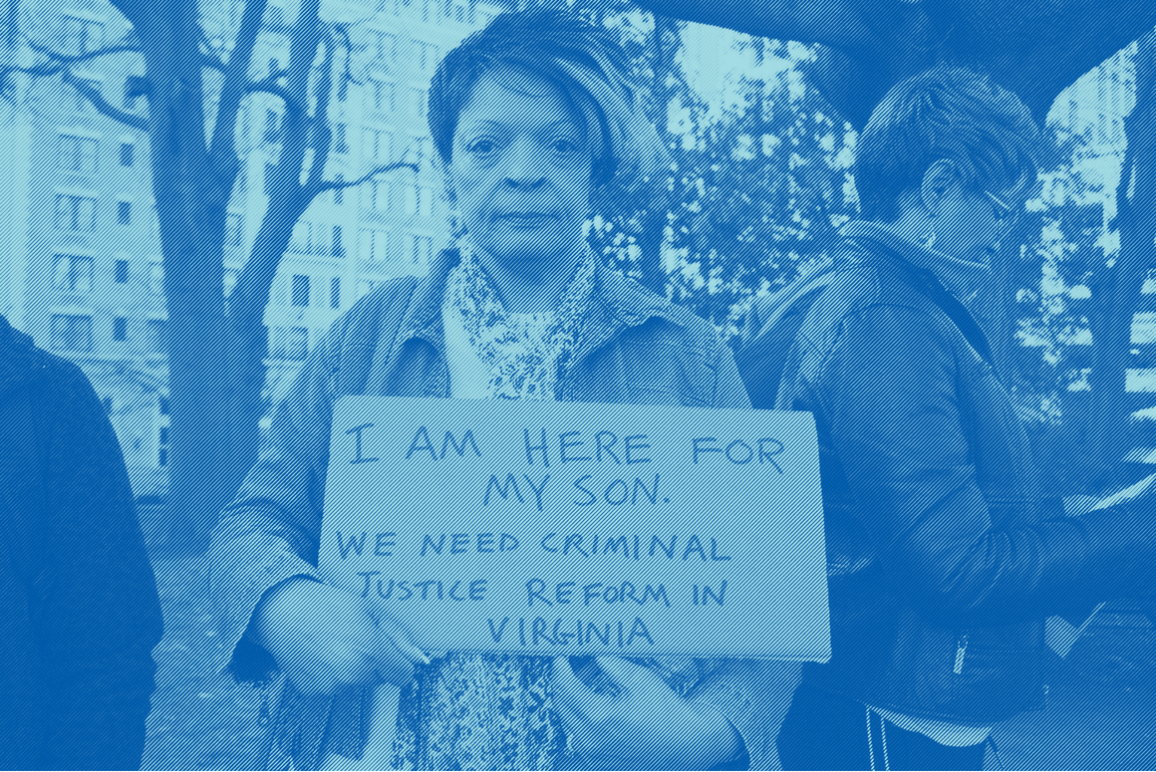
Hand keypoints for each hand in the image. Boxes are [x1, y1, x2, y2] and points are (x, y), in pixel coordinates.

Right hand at [253, 577, 427, 695]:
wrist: (282, 611)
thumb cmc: (327, 604)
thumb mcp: (369, 610)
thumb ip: (398, 636)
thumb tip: (420, 658)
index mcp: (371, 653)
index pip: (404, 675)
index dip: (400, 661)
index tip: (390, 650)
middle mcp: (353, 675)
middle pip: (380, 678)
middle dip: (375, 662)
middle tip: (356, 638)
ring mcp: (332, 687)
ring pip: (356, 683)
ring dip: (353, 669)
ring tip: (335, 643)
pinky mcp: (313, 692)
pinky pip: (334, 687)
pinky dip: (331, 674)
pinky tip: (320, 654)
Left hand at [551, 656, 742, 769]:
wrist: (686, 743)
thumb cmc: (667, 712)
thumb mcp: (640, 679)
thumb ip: (611, 664)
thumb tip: (594, 654)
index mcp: (598, 716)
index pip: (564, 686)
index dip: (559, 667)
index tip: (561, 656)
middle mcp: (590, 739)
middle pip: (560, 703)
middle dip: (563, 681)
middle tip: (572, 665)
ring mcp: (593, 753)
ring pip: (568, 721)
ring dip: (572, 700)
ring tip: (587, 682)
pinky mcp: (599, 761)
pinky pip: (579, 736)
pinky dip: (581, 718)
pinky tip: (595, 706)